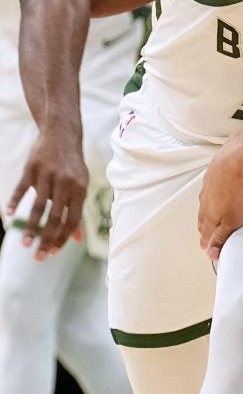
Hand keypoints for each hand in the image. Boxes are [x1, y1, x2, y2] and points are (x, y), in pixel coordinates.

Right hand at [6, 134, 86, 258]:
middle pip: (55, 217)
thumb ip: (77, 212)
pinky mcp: (32, 169)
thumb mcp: (81, 187)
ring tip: (24, 243)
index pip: (71, 220)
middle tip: (39, 257)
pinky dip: (16, 201)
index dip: (63, 238)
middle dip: (47, 239)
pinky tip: (10, 215)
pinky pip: (22, 188)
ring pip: (38, 206)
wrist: (62, 136)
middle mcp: (65, 184)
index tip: (53, 252)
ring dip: (31, 227)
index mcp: (80, 191)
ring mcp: (47, 176)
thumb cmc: (73, 168)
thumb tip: (77, 239)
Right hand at [198, 147, 242, 260]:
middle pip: (203, 222)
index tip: (208, 251)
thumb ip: (221, 237)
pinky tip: (215, 198)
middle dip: (205, 232)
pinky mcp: (211, 180)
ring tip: (210, 221)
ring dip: (207, 216)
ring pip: (205, 208)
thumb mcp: (232, 221)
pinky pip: (209, 194)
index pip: (206, 236)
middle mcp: (204, 205)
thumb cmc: (235, 192)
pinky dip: (211, 201)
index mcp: (209, 218)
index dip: (208, 245)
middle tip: (207, 238)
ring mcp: (207, 191)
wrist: (232, 163)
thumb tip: (211, 253)